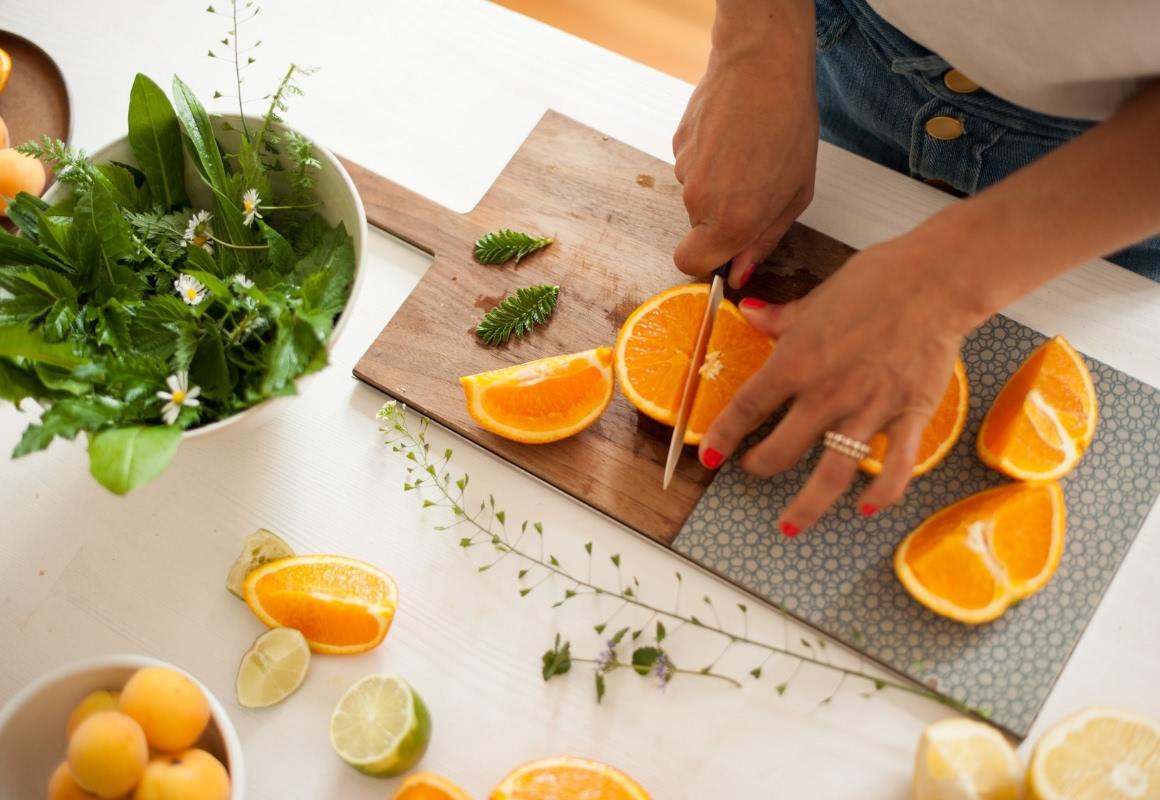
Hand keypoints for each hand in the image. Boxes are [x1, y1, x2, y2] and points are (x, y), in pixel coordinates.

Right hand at [673, 0, 817, 288]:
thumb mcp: (794, 195)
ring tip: (748, 153)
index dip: (707, 260)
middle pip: (697, 228)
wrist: (762, 66)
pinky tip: (732, 136)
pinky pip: (691, 166)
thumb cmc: (788, 126)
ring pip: (696, 195)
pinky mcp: (677, 145)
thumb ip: (763, 241)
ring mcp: (684, 170)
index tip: (726, 248)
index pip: (690, 263)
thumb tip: (739, 272)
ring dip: (718, 183)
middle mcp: (699, 201)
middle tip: (755, 185)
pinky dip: (709, 158)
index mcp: (731, 221)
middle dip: (721, 216)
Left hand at [698, 232, 979, 533]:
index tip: (709, 455)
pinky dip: (881, 494)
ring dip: (807, 505)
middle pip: (782, 450)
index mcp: (798, 360)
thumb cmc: (877, 280)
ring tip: (790, 524)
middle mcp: (828, 392)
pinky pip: (895, 467)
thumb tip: (750, 314)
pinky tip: (865, 508)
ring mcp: (870, 408)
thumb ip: (782, 318)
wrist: (937, 279)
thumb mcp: (817, 297)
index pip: (747, 407)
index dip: (722, 436)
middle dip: (761, 467)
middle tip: (755, 469)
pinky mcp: (910, 415)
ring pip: (831, 472)